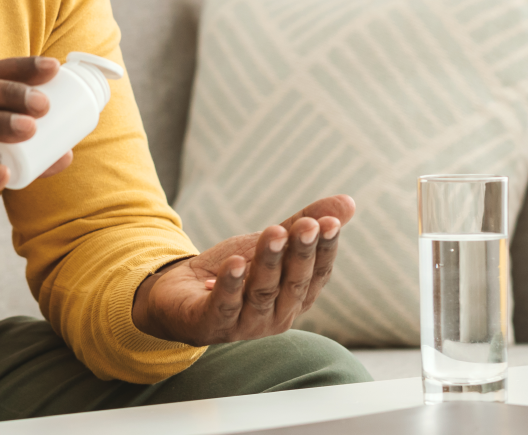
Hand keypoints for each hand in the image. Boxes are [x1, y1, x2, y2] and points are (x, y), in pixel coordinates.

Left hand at [131, 195, 354, 344]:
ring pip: (262, 292)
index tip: (330, 223)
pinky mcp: (212, 324)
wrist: (178, 295)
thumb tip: (349, 202)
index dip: (325, 249)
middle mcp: (277, 316)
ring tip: (273, 232)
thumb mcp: (270, 244)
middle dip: (300, 254)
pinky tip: (235, 262)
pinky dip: (231, 285)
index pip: (318, 275)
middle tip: (307, 225)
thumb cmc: (233, 271)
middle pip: (293, 284)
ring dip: (269, 262)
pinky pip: (225, 306)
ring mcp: (245, 324)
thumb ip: (304, 226)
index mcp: (295, 298)